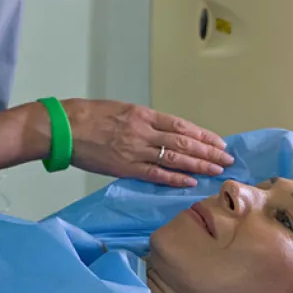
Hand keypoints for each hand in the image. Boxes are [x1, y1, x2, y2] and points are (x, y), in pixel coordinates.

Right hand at [62, 98, 233, 186]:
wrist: (65, 128)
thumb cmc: (88, 115)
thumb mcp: (120, 110)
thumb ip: (141, 121)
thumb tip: (160, 132)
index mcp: (143, 114)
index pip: (181, 126)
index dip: (203, 135)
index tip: (219, 142)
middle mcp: (144, 131)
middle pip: (184, 142)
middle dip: (208, 151)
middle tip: (227, 159)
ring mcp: (136, 150)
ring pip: (175, 158)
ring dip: (199, 165)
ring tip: (217, 170)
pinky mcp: (126, 167)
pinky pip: (156, 174)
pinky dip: (175, 178)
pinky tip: (191, 182)